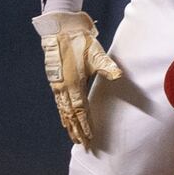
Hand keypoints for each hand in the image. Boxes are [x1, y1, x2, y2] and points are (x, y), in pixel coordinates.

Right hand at [35, 10, 121, 147]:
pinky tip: (65, 120)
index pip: (81, 110)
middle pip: (71, 115)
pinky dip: (63, 114)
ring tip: (74, 138)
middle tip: (83, 145)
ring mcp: (57, 85)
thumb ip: (107, 66)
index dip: (85, 125)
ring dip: (69, 125)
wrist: (60, 30)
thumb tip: (118, 75)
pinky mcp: (55, 81)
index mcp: (73, 83)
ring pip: (63, 111)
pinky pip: (59, 103)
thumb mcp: (96, 53)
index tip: (89, 138)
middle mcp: (63, 87)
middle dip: (77, 130)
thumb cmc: (80, 41)